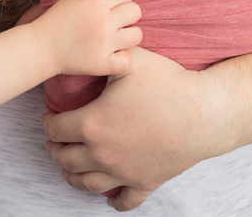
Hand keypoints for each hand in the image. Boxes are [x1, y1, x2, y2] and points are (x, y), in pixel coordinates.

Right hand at [34, 0, 141, 76]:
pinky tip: (112, 56)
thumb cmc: (55, 21)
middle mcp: (103, 22)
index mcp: (96, 4)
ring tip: (116, 40)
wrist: (40, 47)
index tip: (112, 9)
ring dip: (128, 37)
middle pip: (136, 12)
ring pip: (137, 35)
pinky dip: (122, 59)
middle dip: (128, 16)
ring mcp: (104, 44)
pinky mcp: (102, 64)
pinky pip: (126, 61)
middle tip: (117, 24)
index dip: (121, 1)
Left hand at [41, 47, 209, 210]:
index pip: (56, 130)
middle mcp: (102, 154)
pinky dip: (114, 201)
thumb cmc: (168, 84)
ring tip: (69, 168)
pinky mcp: (146, 182)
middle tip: (54, 142)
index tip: (48, 116)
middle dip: (54, 150)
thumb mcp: (131, 61)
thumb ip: (107, 57)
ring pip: (87, 183)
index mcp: (92, 124)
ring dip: (72, 176)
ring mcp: (124, 172)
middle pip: (65, 160)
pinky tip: (109, 197)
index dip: (47, 122)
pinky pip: (125, 201)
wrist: (205, 113)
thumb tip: (93, 50)